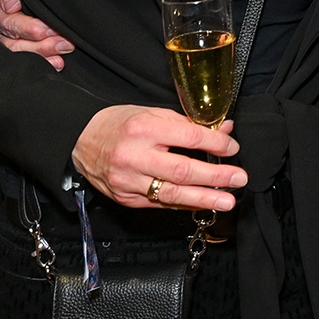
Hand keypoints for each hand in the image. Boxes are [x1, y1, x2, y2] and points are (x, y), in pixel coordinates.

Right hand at [0, 0, 72, 69]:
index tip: (48, 29)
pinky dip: (43, 62)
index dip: (28, 28)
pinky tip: (57, 64)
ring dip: (43, 56)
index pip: (9, 23)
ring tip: (61, 58)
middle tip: (64, 44)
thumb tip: (10, 5)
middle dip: (40, 46)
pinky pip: (27, 58)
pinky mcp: (19, 44)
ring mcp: (6, 38)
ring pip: (20, 53)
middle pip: (14, 43)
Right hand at [72, 106, 243, 210]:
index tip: (232, 148)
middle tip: (239, 179)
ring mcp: (128, 181)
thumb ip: (188, 124)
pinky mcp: (126, 198)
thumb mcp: (152, 113)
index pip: (188, 138)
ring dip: (204, 199)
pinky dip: (183, 204)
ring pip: (172, 194)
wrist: (79, 141)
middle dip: (216, 177)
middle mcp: (134, 156)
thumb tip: (224, 130)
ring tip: (227, 200)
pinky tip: (201, 203)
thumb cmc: (118, 124)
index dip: (216, 144)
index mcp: (143, 129)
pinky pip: (160, 203)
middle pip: (182, 171)